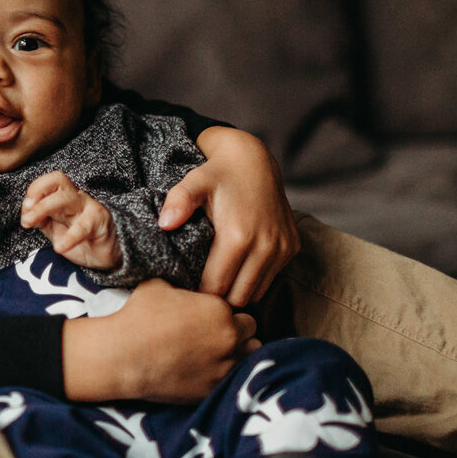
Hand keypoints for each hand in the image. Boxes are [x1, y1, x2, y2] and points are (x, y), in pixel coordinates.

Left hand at [20, 171, 120, 269]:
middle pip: (57, 180)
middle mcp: (76, 198)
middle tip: (25, 216)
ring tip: (31, 224)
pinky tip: (59, 247)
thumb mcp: (54, 229)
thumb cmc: (81, 237)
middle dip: (36, 193)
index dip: (33, 192)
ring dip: (44, 207)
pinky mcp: (99, 223)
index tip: (24, 213)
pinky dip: (69, 237)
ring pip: (66, 197)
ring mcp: (88, 208)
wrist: (108, 253)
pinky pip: (83, 226)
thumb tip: (26, 214)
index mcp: (64, 197)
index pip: (47, 182)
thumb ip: (40, 219)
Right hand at [62, 279, 259, 403]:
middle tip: (218, 333)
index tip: (214, 317)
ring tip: (219, 352)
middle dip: (238, 331)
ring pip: (250, 356)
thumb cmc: (139, 316)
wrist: (123, 355)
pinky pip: (234, 379)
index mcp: (220, 309)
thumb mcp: (161, 285)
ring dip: (239, 352)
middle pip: (251, 332)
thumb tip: (188, 279)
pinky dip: (226, 374)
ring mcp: (224, 366)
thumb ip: (184, 283)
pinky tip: (209, 369)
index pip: (242, 308)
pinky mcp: (213, 389)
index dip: (228, 312)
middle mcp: (229, 337)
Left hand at [159, 126, 298, 307]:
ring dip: (237, 290)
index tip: (185, 287)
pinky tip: (237, 266)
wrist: (254, 159)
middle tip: (200, 287)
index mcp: (238, 236)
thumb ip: (178, 202)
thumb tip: (164, 224)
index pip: (216, 288)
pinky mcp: (292, 248)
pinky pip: (269, 279)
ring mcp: (282, 248)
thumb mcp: (194, 182)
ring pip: (255, 293)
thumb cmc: (217, 174)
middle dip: (217, 297)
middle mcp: (266, 246)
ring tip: (218, 278)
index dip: (197, 293)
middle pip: (237, 297)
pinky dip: (253, 279)